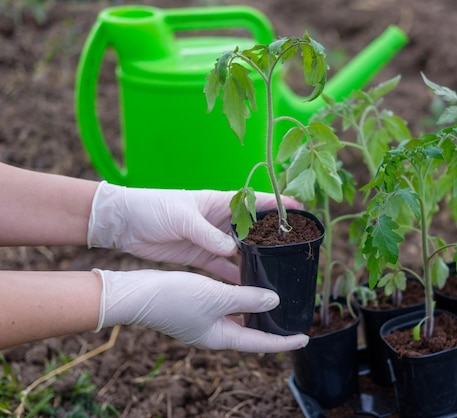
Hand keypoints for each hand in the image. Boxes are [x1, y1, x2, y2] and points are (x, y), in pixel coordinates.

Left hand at [87, 182, 301, 281]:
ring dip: (255, 260)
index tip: (300, 210)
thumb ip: (207, 234)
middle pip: (252, 229)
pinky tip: (249, 287)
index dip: (278, 204)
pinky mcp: (199, 256)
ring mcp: (209, 239)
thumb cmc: (153, 207)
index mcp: (218, 203)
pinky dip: (234, 276)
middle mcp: (218, 221)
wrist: (124, 222)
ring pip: (240, 251)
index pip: (255, 201)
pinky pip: (222, 268)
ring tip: (277, 272)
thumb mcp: (181, 217)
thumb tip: (232, 250)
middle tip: (294, 248)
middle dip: (272, 237)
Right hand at [93, 269, 308, 352]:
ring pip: (239, 319)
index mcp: (221, 338)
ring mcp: (205, 322)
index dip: (284, 342)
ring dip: (256, 311)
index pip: (261, 344)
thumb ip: (247, 299)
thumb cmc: (174, 298)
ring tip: (276, 301)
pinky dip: (240, 299)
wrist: (138, 294)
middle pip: (251, 333)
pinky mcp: (197, 309)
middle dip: (272, 327)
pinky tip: (247, 286)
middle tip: (292, 317)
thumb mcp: (217, 297)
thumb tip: (275, 302)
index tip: (304, 338)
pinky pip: (227, 306)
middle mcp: (215, 333)